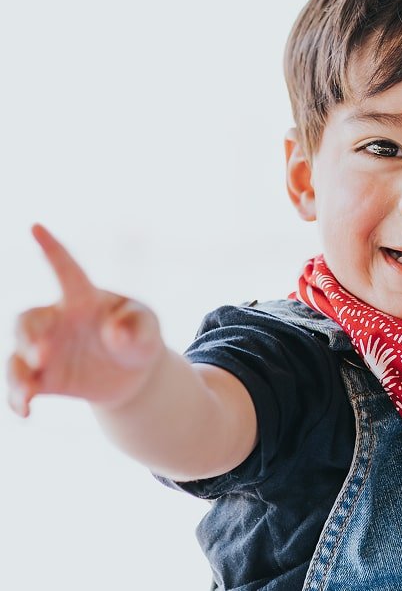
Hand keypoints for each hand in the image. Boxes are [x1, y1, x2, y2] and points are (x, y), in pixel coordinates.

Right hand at [8, 225, 165, 416]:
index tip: (36, 226)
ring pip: (17, 356)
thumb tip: (114, 334)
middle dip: (27, 335)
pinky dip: (18, 398)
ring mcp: (46, 350)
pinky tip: (25, 411)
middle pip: (27, 319)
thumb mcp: (147, 327)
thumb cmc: (138, 337)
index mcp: (84, 299)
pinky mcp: (43, 378)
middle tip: (42, 353)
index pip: (67, 271)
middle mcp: (57, 321)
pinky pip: (22, 385)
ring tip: (29, 389)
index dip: (52, 249)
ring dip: (18, 371)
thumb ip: (136, 326)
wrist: (133, 374)